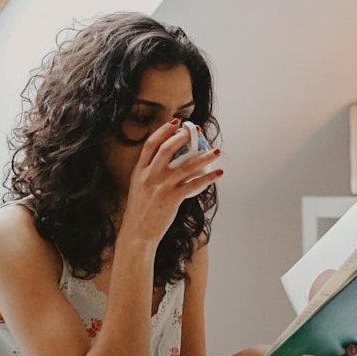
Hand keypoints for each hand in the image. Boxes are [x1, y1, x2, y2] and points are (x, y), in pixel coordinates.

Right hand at [121, 119, 221, 244]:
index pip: (151, 144)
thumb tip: (169, 162)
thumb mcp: (138, 187)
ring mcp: (161, 186)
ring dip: (204, 156)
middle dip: (184, 137)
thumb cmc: (140, 211)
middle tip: (197, 132)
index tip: (176, 123)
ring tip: (216, 151)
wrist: (137, 233)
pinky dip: (208, 178)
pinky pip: (194, 184)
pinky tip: (219, 174)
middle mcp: (150, 176)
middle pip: (167, 149)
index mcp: (139, 171)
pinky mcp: (172, 199)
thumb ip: (150, 172)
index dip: (164, 131)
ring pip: (186, 166)